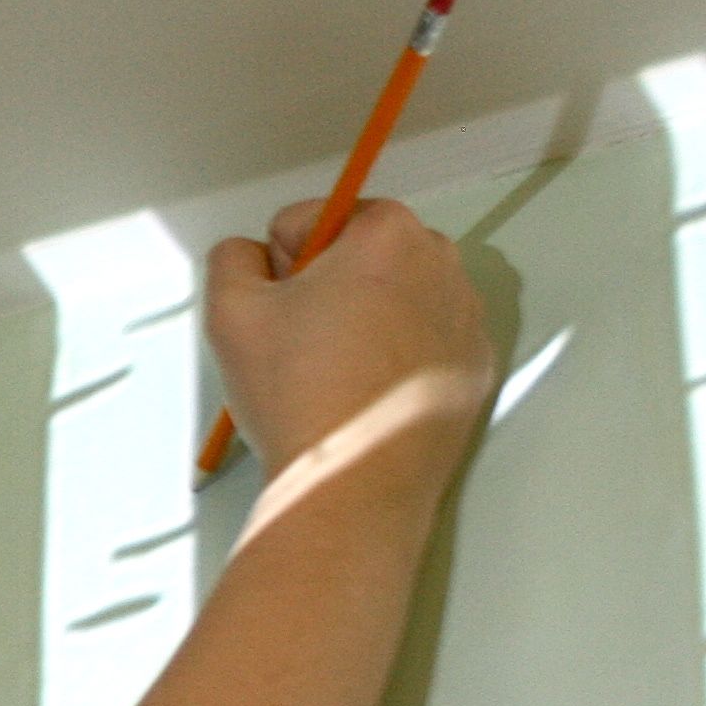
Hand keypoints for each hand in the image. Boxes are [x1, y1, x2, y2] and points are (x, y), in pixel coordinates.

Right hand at [204, 197, 495, 484]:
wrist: (353, 485)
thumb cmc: (296, 393)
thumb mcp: (230, 312)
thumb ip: (232, 258)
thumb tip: (254, 258)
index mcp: (388, 232)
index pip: (312, 219)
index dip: (281, 265)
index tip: (281, 313)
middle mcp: (442, 262)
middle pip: (362, 254)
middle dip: (329, 287)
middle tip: (304, 347)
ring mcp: (467, 318)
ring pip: (395, 298)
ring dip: (363, 321)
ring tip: (335, 378)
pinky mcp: (475, 369)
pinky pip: (424, 343)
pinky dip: (396, 359)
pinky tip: (368, 399)